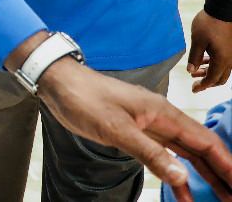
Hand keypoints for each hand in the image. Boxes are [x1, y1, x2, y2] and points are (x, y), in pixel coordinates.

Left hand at [11, 33, 231, 199]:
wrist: (58, 83)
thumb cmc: (84, 98)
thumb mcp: (115, 128)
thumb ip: (148, 152)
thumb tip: (181, 176)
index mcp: (163, 113)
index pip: (205, 141)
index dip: (226, 163)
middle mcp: (162, 118)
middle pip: (201, 148)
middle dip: (221, 172)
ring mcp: (149, 125)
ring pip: (185, 153)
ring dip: (203, 175)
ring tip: (221, 198)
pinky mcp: (136, 131)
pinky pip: (164, 154)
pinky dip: (175, 173)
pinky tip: (181, 190)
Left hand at [188, 10, 231, 91]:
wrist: (221, 9)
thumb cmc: (208, 23)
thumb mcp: (197, 40)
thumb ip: (194, 57)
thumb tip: (190, 70)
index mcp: (222, 59)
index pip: (212, 79)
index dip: (202, 86)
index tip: (193, 90)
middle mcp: (229, 59)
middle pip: (220, 78)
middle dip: (207, 82)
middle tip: (194, 82)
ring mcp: (231, 54)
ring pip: (222, 70)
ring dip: (209, 72)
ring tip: (194, 71)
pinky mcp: (230, 48)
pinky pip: (223, 62)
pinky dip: (213, 64)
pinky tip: (203, 60)